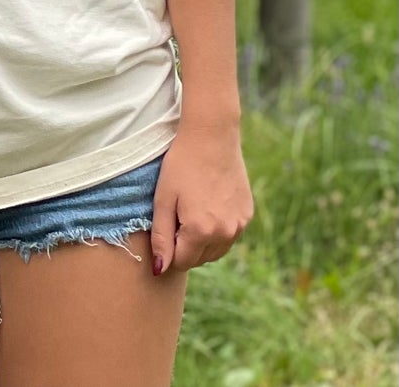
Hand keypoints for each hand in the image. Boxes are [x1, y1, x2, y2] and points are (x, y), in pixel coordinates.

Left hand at [150, 119, 252, 274]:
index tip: (163, 230)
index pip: (181, 262)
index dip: (168, 250)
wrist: (212, 136)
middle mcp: (225, 233)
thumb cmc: (181, 164)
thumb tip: (159, 269)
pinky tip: (207, 205)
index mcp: (201, 231)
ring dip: (202, 241)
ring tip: (191, 210)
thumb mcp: (163, 198)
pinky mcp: (247, 215)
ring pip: (216, 250)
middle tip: (176, 216)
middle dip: (185, 247)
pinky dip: (217, 230)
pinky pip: (229, 235)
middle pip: (200, 259)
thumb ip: (161, 237)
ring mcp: (240, 225)